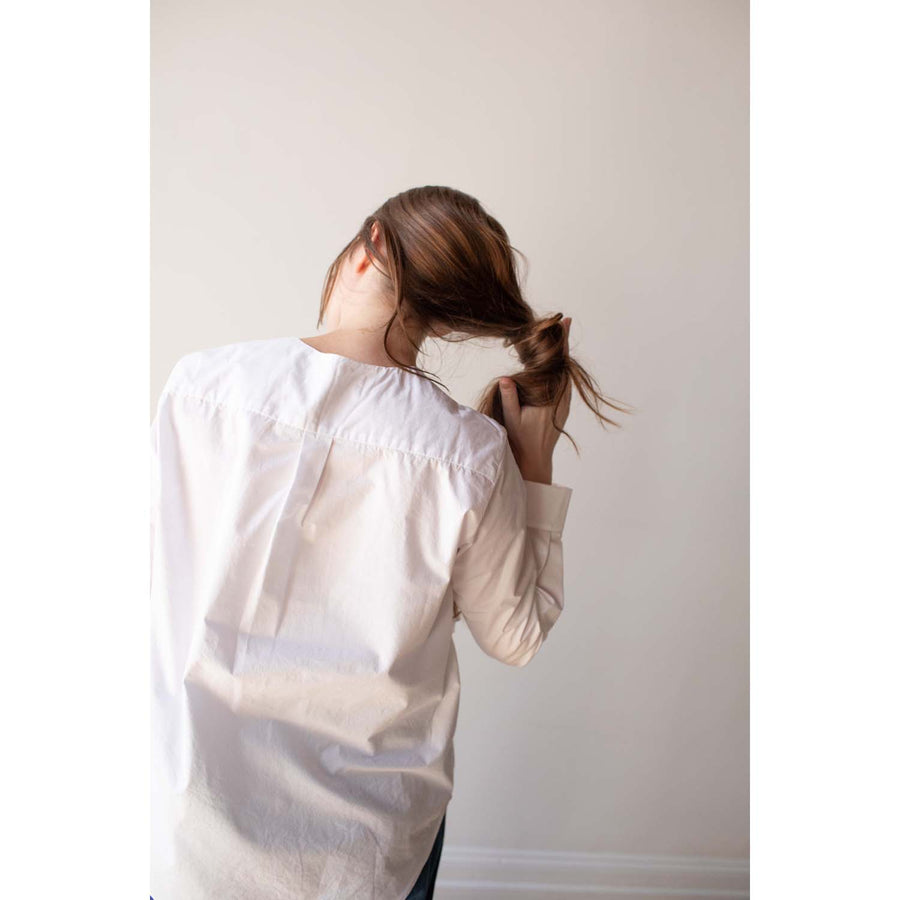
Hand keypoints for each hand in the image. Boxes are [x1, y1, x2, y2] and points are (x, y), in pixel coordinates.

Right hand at [498, 316, 572, 483]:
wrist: (535, 461)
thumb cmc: (521, 442)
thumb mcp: (511, 420)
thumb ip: (509, 398)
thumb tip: (506, 378)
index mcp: (551, 399)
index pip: (558, 365)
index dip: (561, 343)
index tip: (564, 323)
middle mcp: (562, 399)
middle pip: (564, 364)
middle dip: (561, 343)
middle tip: (559, 322)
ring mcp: (563, 403)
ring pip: (564, 372)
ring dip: (560, 354)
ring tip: (555, 336)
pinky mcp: (561, 406)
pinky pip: (562, 381)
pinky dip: (558, 368)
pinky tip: (551, 360)